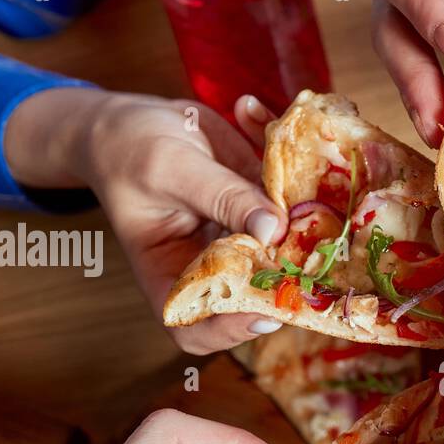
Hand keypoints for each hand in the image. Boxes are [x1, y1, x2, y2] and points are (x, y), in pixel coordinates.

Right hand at [5, 88, 288, 353]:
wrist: (130, 118)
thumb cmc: (128, 150)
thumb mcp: (170, 170)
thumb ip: (222, 197)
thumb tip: (274, 228)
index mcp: (171, 275)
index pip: (198, 327)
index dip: (232, 330)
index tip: (266, 313)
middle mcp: (213, 264)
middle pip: (259, 291)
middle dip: (292, 273)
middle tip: (315, 250)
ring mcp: (243, 237)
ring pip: (288, 248)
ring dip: (305, 217)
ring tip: (302, 177)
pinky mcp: (262, 207)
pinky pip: (290, 197)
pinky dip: (285, 156)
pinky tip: (252, 113)